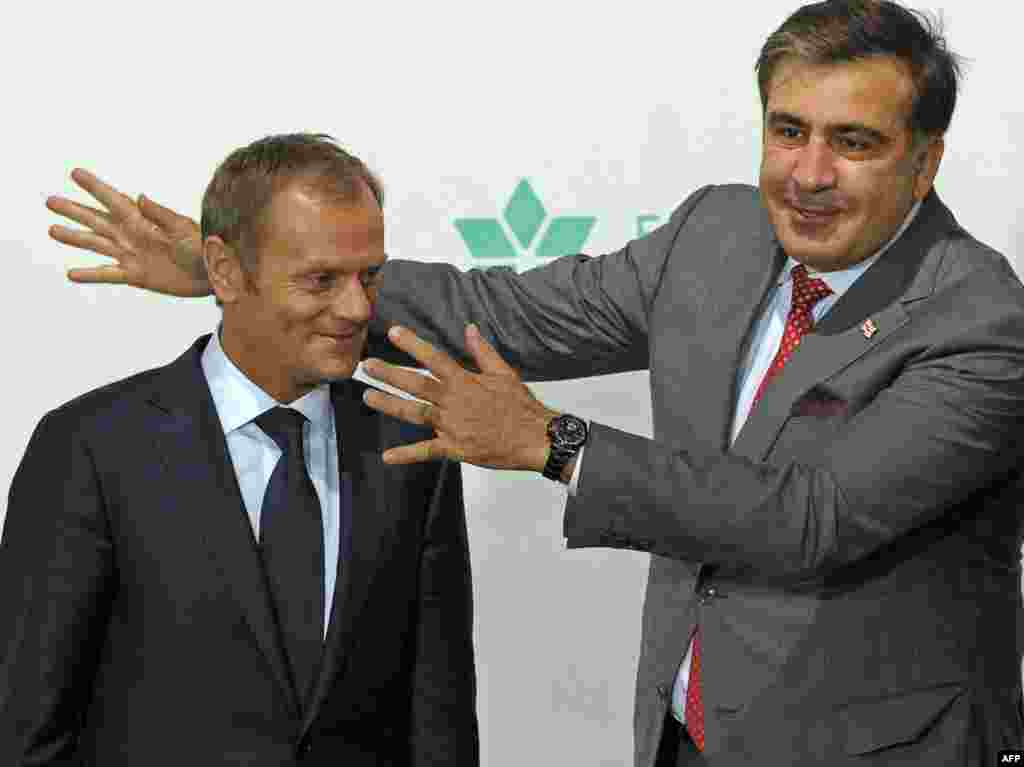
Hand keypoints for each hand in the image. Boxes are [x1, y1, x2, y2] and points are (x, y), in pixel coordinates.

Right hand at [46, 168, 210, 296]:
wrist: (214, 272)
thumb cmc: (203, 245)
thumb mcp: (183, 228)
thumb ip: (161, 214)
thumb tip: (140, 197)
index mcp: (144, 219)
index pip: (114, 200)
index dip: (95, 187)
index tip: (75, 173)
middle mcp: (133, 235)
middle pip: (97, 220)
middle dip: (75, 211)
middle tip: (50, 201)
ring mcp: (132, 255)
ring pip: (97, 244)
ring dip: (75, 238)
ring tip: (52, 230)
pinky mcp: (136, 275)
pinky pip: (108, 274)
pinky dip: (90, 274)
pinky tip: (71, 274)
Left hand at [362, 324, 557, 470]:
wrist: (536, 438)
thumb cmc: (521, 406)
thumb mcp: (504, 373)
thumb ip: (482, 351)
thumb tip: (469, 328)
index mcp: (465, 381)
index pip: (434, 358)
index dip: (413, 345)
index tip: (393, 331)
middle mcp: (454, 402)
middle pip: (416, 385)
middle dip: (390, 374)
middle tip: (367, 365)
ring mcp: (452, 426)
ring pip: (415, 413)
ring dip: (390, 405)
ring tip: (368, 396)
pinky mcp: (455, 448)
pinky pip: (427, 451)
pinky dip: (407, 455)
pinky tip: (387, 456)